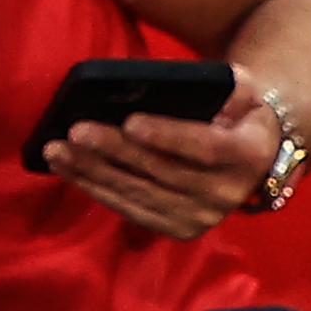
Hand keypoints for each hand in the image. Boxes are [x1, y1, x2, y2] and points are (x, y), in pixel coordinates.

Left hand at [52, 86, 278, 239]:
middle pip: (162, 173)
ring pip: (139, 195)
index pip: (206, 148)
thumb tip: (175, 81)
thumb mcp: (244, 92)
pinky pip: (130, 210)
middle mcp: (226, 194)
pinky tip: (68, 170)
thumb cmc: (237, 113)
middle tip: (76, 131)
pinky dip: (95, 189)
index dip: (167, 136)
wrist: (252, 157)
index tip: (130, 121)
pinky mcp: (178, 229)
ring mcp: (201, 218)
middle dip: (115, 151)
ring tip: (57, 150)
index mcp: (247, 155)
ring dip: (94, 173)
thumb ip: (225, 84)